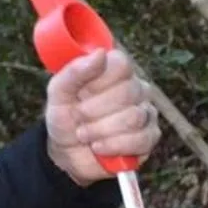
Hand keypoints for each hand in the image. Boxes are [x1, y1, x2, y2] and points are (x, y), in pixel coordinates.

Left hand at [45, 49, 160, 183]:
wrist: (66, 154)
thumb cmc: (65, 118)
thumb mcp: (58, 94)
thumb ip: (74, 72)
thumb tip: (100, 53)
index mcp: (114, 71)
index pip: (121, 64)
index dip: (98, 82)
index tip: (81, 93)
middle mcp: (135, 87)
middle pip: (128, 92)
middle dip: (94, 110)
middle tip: (79, 117)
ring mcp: (146, 111)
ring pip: (134, 117)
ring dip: (100, 130)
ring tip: (85, 134)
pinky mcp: (150, 137)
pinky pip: (140, 139)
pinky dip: (113, 146)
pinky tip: (99, 147)